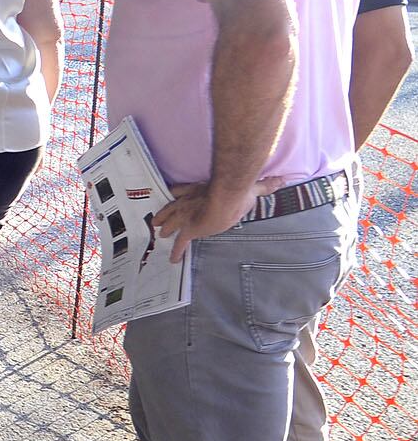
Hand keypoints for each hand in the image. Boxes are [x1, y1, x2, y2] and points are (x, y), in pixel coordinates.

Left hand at [151, 176, 286, 260]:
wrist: (228, 198)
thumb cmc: (238, 191)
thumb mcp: (251, 186)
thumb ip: (265, 184)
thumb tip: (282, 181)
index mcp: (200, 190)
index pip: (183, 190)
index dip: (179, 193)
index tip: (175, 193)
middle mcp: (189, 201)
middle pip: (172, 207)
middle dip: (166, 214)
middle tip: (157, 219)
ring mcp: (186, 215)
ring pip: (171, 223)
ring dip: (166, 228)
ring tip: (161, 234)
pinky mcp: (189, 229)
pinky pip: (179, 243)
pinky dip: (176, 251)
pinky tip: (172, 259)